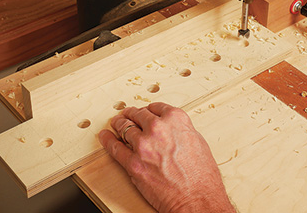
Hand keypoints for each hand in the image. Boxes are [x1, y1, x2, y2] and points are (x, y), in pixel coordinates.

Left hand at [99, 103, 234, 212]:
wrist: (196, 198)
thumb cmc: (201, 175)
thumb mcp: (197, 141)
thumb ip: (180, 131)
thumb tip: (171, 129)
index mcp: (176, 119)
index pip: (156, 107)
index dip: (149, 109)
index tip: (146, 111)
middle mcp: (158, 128)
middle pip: (139, 115)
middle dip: (132, 114)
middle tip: (128, 114)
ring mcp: (144, 145)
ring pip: (125, 127)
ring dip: (119, 124)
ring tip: (116, 123)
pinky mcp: (133, 163)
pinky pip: (115, 148)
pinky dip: (108, 140)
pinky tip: (105, 136)